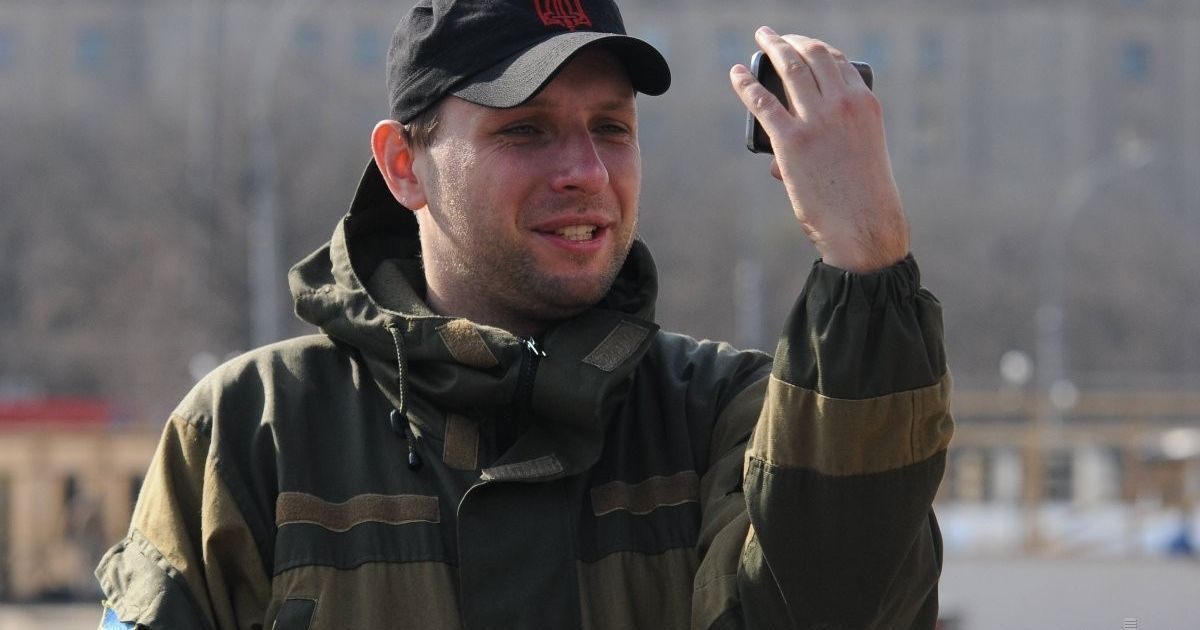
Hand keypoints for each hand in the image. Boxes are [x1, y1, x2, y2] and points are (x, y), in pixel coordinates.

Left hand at [730, 27, 908, 272]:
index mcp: (865, 103)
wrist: (864, 226)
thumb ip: (830, 144)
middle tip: (773, 37)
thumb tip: (778, 161)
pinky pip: (762, 102)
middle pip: (812, 55)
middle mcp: (843, 104)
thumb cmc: (863, 197)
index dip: (815, 47)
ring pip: (788, 68)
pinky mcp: (790, 141)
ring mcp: (816, 121)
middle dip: (791, 39)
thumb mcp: (861, 154)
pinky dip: (746, 84)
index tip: (801, 44)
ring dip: (771, 47)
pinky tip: (736, 73)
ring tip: (760, 39)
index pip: (838, 61)